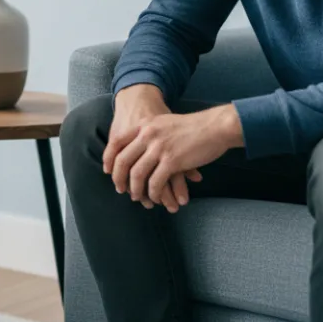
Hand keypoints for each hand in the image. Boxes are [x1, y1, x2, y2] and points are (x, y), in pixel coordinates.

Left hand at [114, 105, 242, 211]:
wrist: (215, 126)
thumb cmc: (193, 127)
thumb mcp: (164, 123)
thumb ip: (150, 132)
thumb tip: (138, 146)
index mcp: (144, 125)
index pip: (117, 142)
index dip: (109, 158)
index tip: (107, 171)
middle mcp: (148, 135)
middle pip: (123, 160)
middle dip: (119, 178)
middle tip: (120, 190)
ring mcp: (159, 148)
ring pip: (138, 174)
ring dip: (136, 189)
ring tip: (138, 197)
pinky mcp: (172, 161)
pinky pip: (155, 182)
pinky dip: (153, 193)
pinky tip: (155, 198)